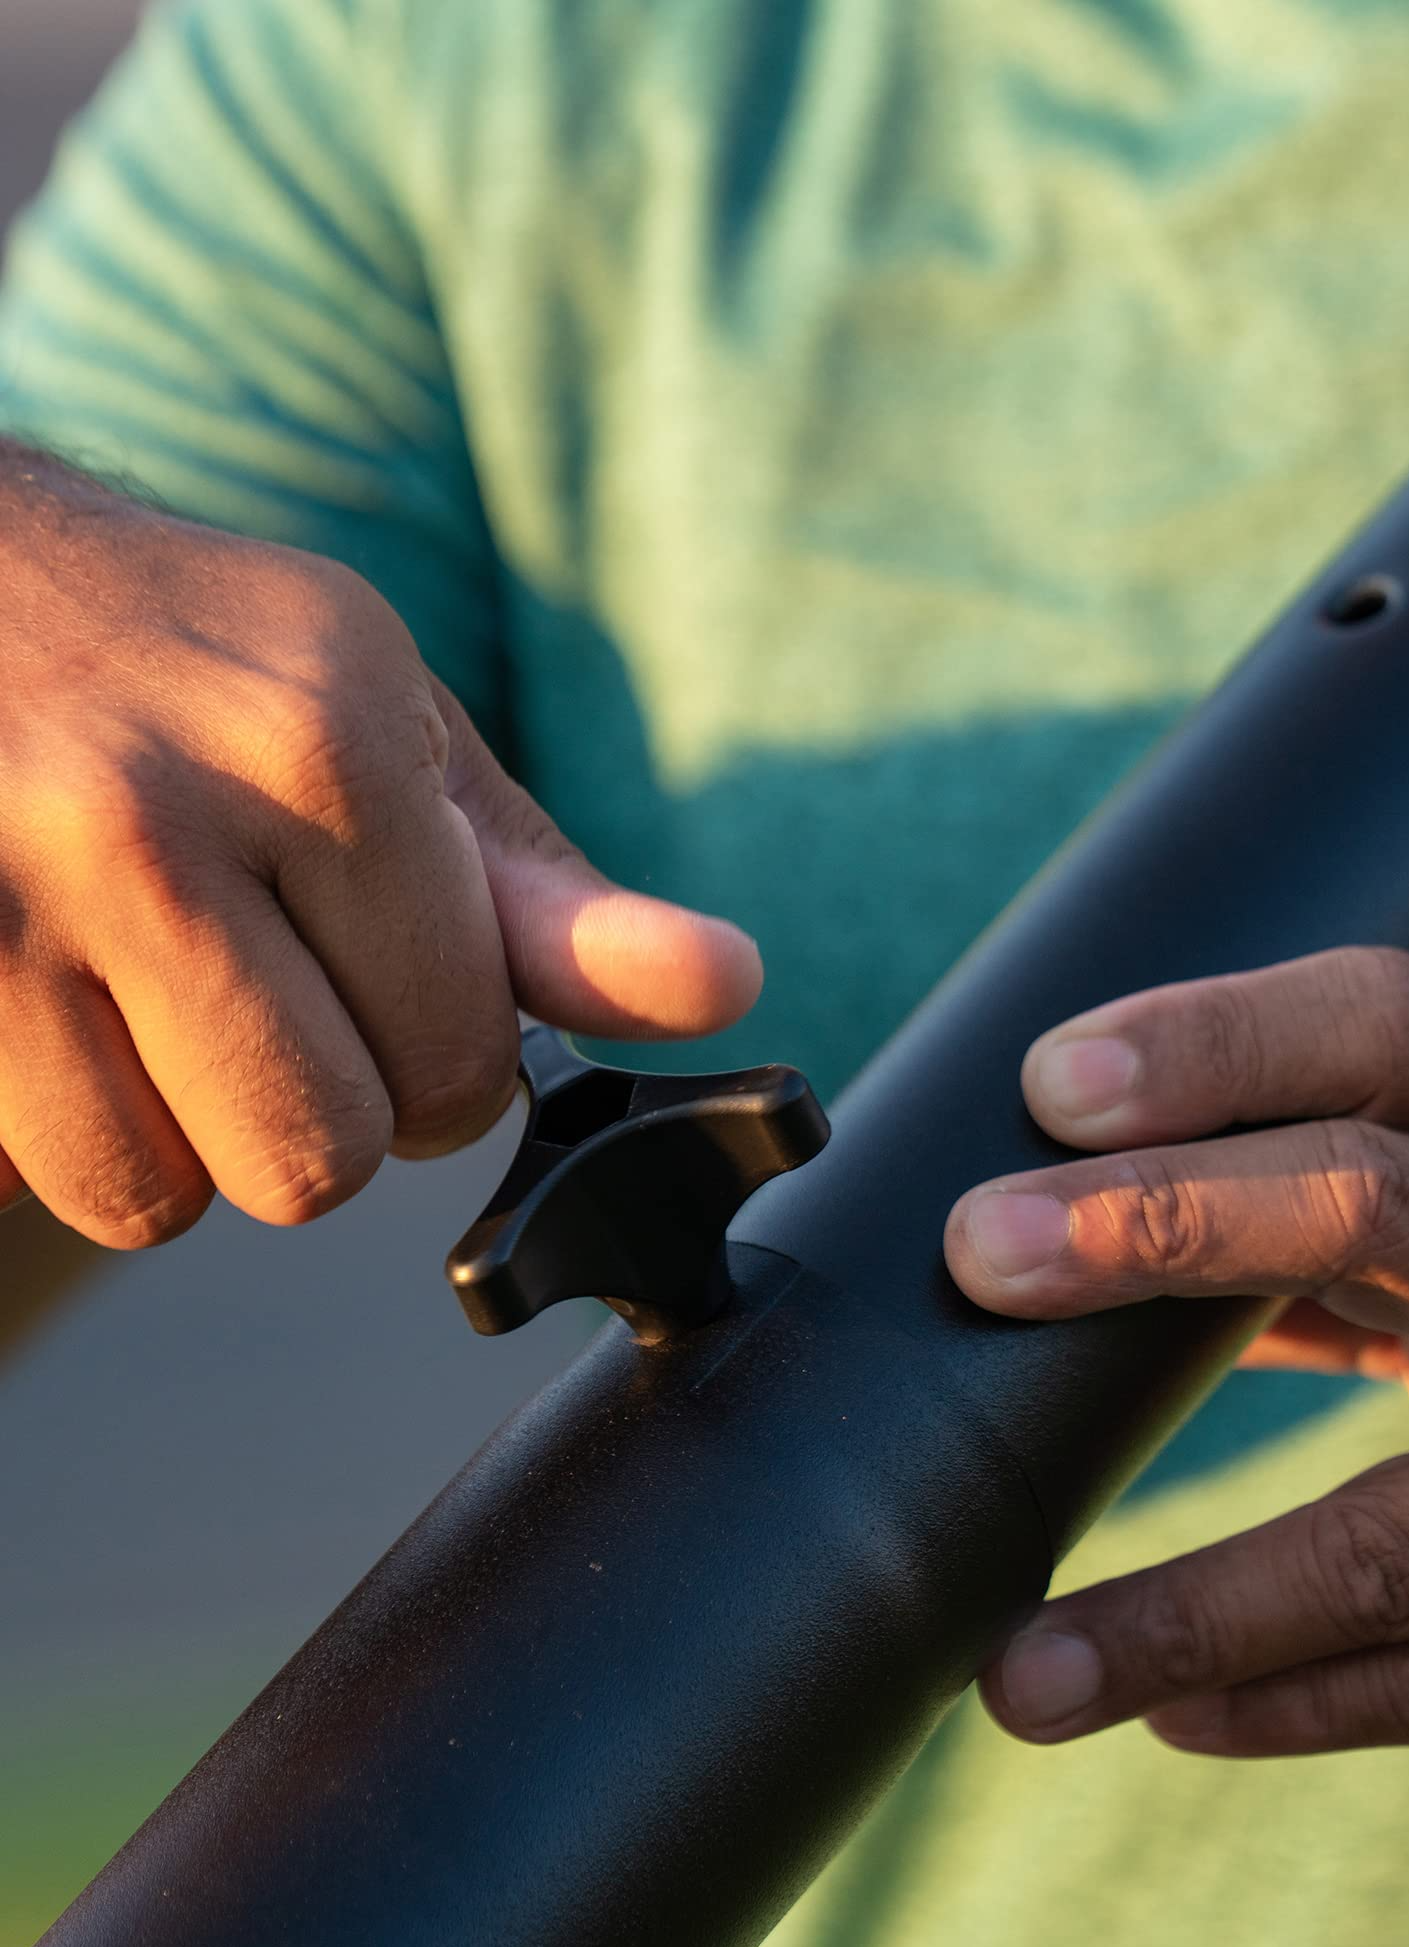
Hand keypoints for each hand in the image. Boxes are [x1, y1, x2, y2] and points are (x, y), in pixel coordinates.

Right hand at [0, 451, 759, 1246]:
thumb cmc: (198, 671)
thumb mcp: (391, 738)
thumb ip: (550, 899)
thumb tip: (724, 988)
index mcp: (320, 742)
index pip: (459, 1061)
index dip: (442, 1061)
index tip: (391, 987)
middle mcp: (150, 815)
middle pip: (319, 1157)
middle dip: (319, 1108)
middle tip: (265, 990)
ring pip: (165, 1198)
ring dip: (182, 1129)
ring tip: (146, 981)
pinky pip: (39, 1182)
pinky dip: (65, 1129)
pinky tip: (54, 995)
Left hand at [945, 947, 1408, 1769]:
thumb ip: (1386, 1209)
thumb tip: (1136, 1230)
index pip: (1391, 1027)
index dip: (1218, 1035)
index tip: (1054, 1079)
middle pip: (1378, 1201)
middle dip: (1166, 1219)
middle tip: (983, 1257)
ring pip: (1397, 1529)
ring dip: (1188, 1603)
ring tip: (1023, 1669)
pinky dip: (1298, 1700)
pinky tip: (1172, 1715)